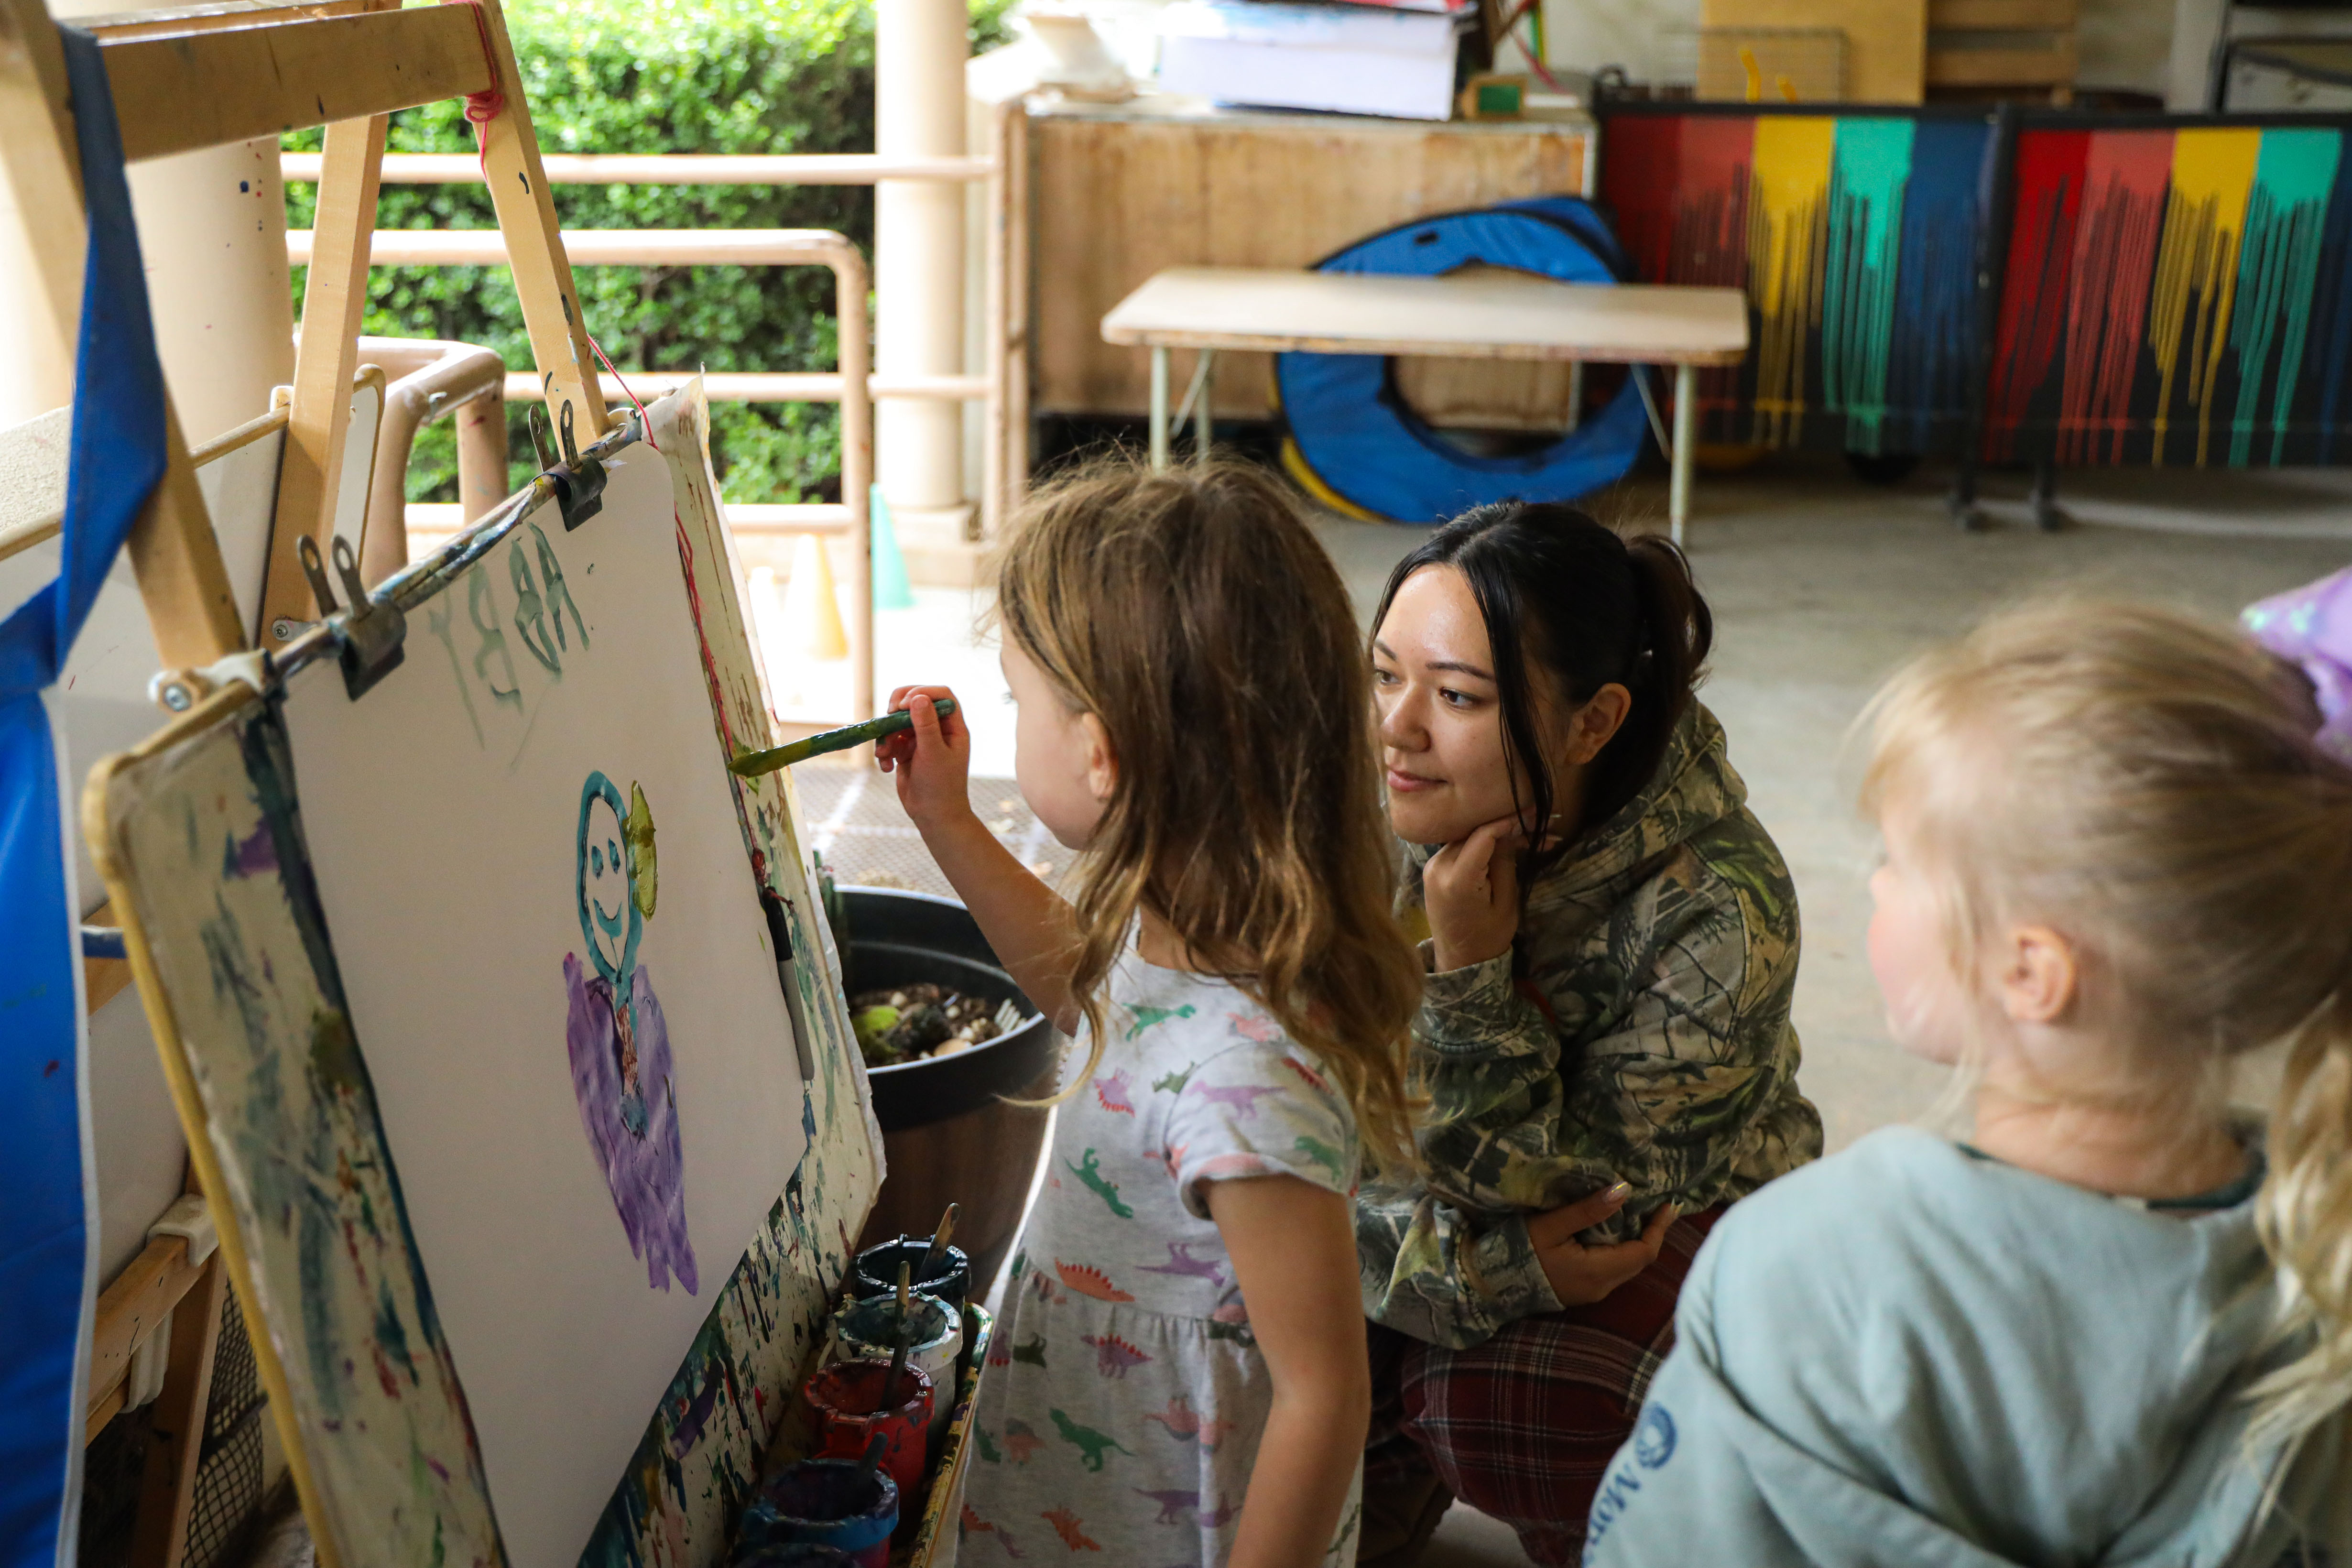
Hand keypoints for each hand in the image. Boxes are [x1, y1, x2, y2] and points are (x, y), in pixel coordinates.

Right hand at [874, 686, 972, 833]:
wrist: (933, 816)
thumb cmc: (940, 786)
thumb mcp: (933, 753)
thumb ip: (926, 725)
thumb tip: (918, 697)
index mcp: (953, 726)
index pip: (941, 695)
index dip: (921, 692)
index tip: (903, 705)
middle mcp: (937, 729)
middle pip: (915, 701)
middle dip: (897, 710)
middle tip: (888, 717)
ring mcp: (921, 739)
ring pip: (898, 721)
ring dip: (886, 735)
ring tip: (884, 754)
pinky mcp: (906, 751)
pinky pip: (890, 740)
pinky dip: (884, 751)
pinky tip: (886, 767)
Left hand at [1423, 816, 1523, 971]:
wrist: (1459, 960)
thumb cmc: (1487, 937)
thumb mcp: (1506, 902)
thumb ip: (1506, 863)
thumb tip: (1512, 829)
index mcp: (1457, 879)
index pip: (1483, 835)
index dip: (1510, 821)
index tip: (1535, 815)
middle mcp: (1438, 867)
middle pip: (1474, 832)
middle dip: (1507, 825)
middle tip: (1540, 824)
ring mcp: (1432, 866)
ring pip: (1468, 836)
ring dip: (1496, 833)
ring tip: (1529, 835)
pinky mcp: (1433, 868)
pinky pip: (1460, 846)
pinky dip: (1482, 843)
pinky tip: (1505, 843)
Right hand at [1527, 1183, 1677, 1306]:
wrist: (1492, 1286)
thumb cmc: (1519, 1251)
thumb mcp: (1551, 1226)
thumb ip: (1588, 1210)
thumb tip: (1624, 1190)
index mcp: (1598, 1272)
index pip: (1644, 1252)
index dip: (1658, 1228)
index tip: (1669, 1203)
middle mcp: (1602, 1287)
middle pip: (1640, 1260)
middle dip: (1651, 1233)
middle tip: (1657, 1204)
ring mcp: (1593, 1292)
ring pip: (1627, 1266)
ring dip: (1637, 1241)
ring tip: (1640, 1213)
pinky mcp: (1583, 1290)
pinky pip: (1613, 1269)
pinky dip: (1621, 1249)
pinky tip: (1615, 1231)